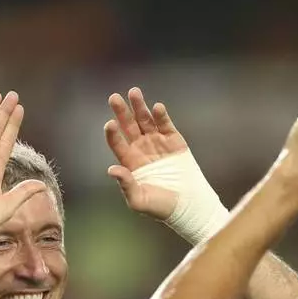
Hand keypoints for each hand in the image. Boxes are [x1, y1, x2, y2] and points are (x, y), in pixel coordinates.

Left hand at [104, 88, 189, 220]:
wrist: (188, 205)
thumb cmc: (161, 207)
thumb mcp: (139, 200)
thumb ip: (126, 185)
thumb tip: (112, 169)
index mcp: (130, 162)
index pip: (117, 143)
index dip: (112, 133)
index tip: (109, 124)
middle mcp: (141, 149)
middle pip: (128, 126)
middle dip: (121, 111)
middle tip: (114, 98)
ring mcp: (157, 142)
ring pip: (145, 120)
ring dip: (139, 106)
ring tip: (134, 92)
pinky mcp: (174, 140)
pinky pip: (165, 125)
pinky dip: (161, 116)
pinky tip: (156, 108)